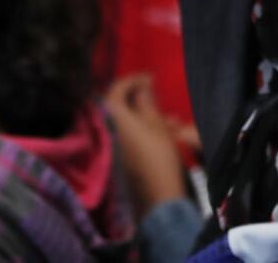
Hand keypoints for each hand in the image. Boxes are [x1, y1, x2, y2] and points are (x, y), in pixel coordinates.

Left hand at [104, 74, 187, 215]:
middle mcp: (104, 129)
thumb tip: (141, 85)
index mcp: (112, 116)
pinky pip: (126, 137)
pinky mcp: (114, 160)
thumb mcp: (156, 124)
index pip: (116, 89)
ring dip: (146, 118)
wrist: (156, 200)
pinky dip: (142, 132)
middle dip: (140, 100)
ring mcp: (108, 146)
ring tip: (173, 120)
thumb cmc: (158, 156)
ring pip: (126, 123)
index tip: (151, 77)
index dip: (134, 79)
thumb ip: (146, 102)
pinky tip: (164, 134)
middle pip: (119, 106)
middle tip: (158, 96)